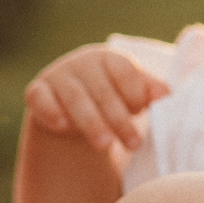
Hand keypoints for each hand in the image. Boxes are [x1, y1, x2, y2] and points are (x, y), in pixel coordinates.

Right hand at [25, 44, 170, 151]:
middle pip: (102, 91)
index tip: (142, 113)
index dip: (135, 94)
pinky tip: (62, 127)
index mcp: (109, 58)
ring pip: (75, 99)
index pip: (124, 72)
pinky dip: (51, 111)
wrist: (72, 104)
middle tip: (134, 144)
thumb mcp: (132, 93)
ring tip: (105, 145)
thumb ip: (149, 92)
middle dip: (119, 119)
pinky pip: (40, 99)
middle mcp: (82, 63)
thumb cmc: (112, 96)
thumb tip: (167, 95)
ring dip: (91, 122)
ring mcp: (57, 75)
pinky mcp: (36, 91)